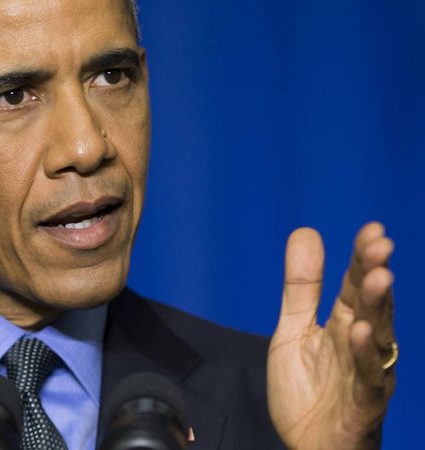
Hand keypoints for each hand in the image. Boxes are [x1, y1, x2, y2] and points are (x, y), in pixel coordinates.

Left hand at [267, 222, 395, 449]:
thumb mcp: (293, 330)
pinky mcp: (362, 402)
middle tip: (381, 244)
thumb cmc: (306, 389)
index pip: (355, 283)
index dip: (362, 257)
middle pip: (370, 303)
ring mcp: (364, 371)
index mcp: (343, 323)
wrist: (305, 442)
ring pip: (378, 335)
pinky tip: (360, 332)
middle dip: (375, 273)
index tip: (372, 229)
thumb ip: (301, 288)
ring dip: (378, 307)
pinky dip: (365, 355)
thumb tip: (305, 231)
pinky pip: (367, 377)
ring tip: (378, 278)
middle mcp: (360, 343)